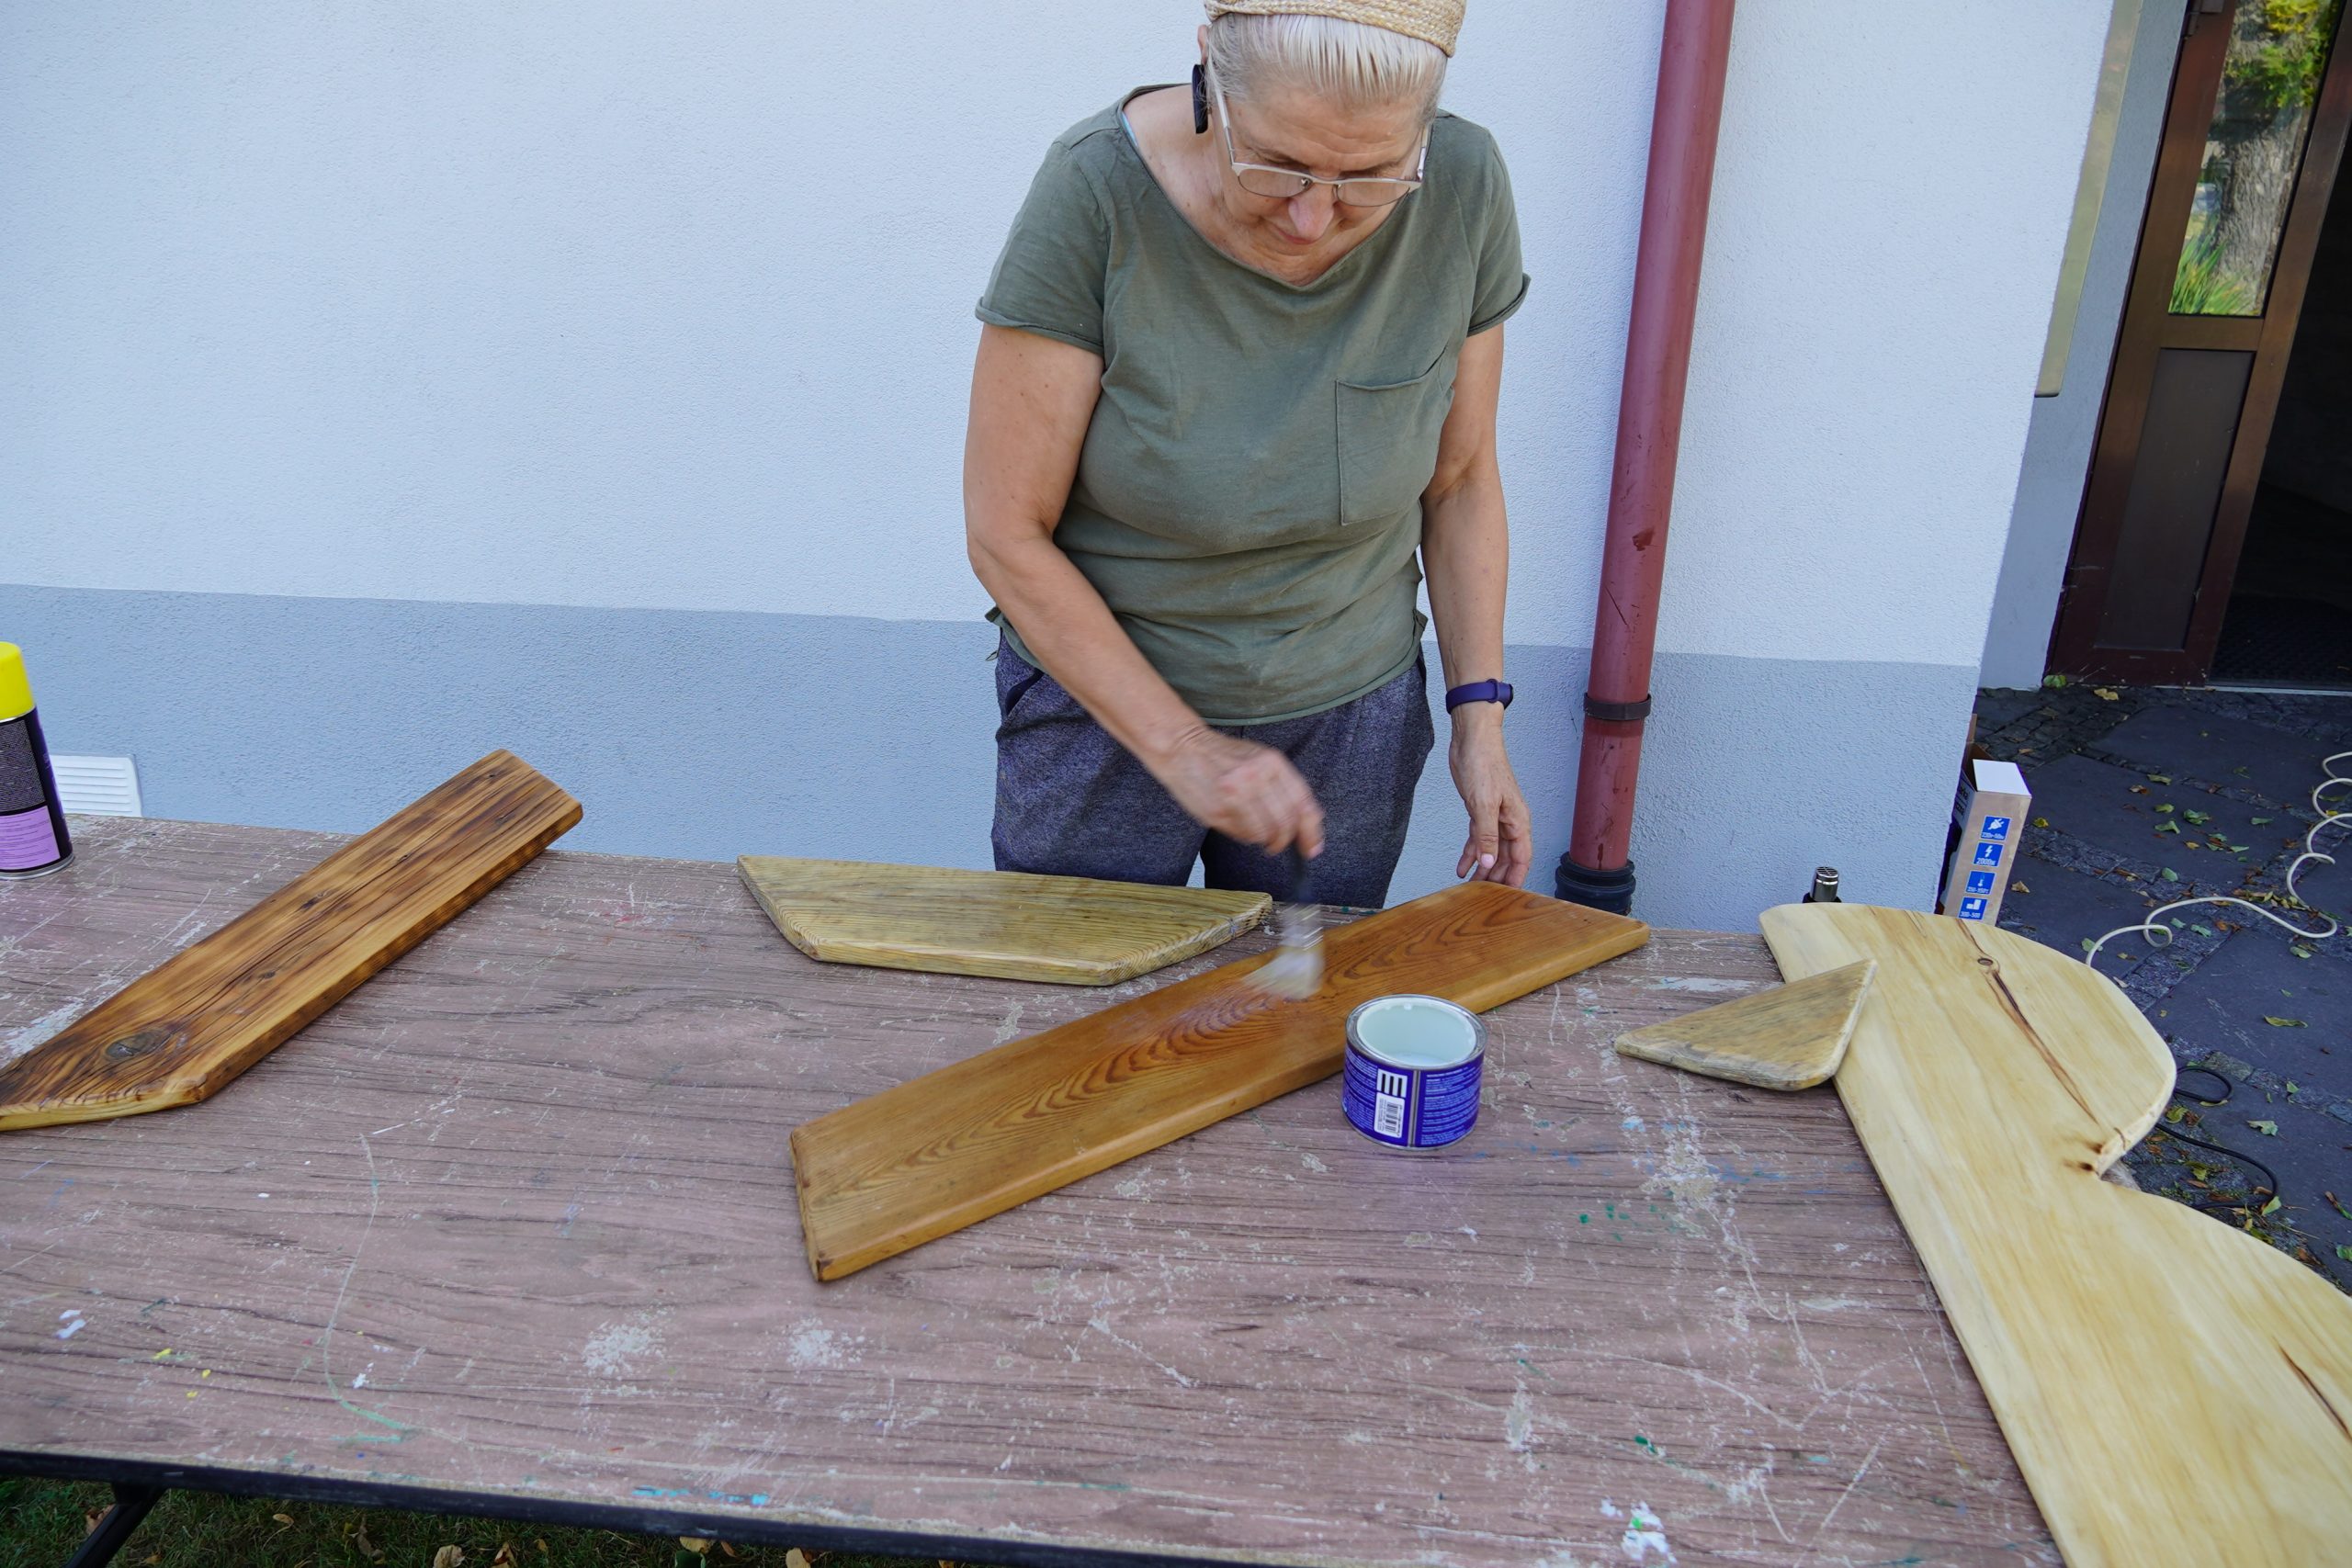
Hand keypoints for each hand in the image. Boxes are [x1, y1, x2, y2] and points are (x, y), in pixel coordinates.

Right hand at [1151, 727, 1325, 857]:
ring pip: (1265, 832)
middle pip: (1286, 823)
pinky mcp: (1218, 809)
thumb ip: (1282, 786)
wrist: (1183, 747)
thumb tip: (1303, 824)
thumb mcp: (1259, 759)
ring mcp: (1236, 793)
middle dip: (1285, 841)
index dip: (1311, 832)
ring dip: (1265, 840)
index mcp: (1272, 761)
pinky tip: (1240, 826)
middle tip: (1279, 845)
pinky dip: (1246, 837)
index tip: (1312, 847)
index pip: (1303, 803)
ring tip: (1258, 836)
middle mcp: (1257, 776)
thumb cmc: (1223, 756)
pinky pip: (1243, 834)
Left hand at [1449, 708, 1530, 885]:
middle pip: (1506, 857)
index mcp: (1517, 820)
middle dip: (1497, 877)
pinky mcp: (1479, 811)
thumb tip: (1489, 862)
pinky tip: (1462, 868)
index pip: (1522, 857)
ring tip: (1471, 888)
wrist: (1471, 741)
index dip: (1516, 877)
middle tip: (1485, 897)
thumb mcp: (1483, 804)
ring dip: (1482, 868)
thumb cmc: (1484, 765)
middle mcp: (1508, 821)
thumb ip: (1486, 835)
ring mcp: (1494, 817)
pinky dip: (1471, 853)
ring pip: (1491, 850)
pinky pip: (1478, 838)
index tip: (1509, 897)